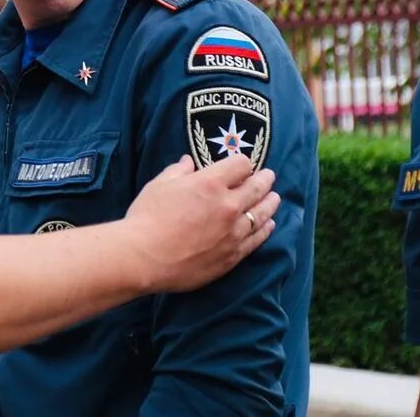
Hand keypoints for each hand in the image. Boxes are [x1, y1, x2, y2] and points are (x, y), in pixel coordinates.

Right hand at [122, 155, 277, 292]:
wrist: (143, 257)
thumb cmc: (146, 217)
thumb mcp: (158, 186)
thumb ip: (178, 171)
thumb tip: (188, 162)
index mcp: (210, 183)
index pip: (240, 165)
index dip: (242, 163)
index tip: (241, 165)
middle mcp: (228, 205)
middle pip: (257, 187)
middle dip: (264, 179)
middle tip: (269, 176)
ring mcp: (233, 232)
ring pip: (261, 214)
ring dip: (270, 203)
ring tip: (275, 198)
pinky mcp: (232, 255)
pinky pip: (256, 239)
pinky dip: (265, 230)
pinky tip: (269, 225)